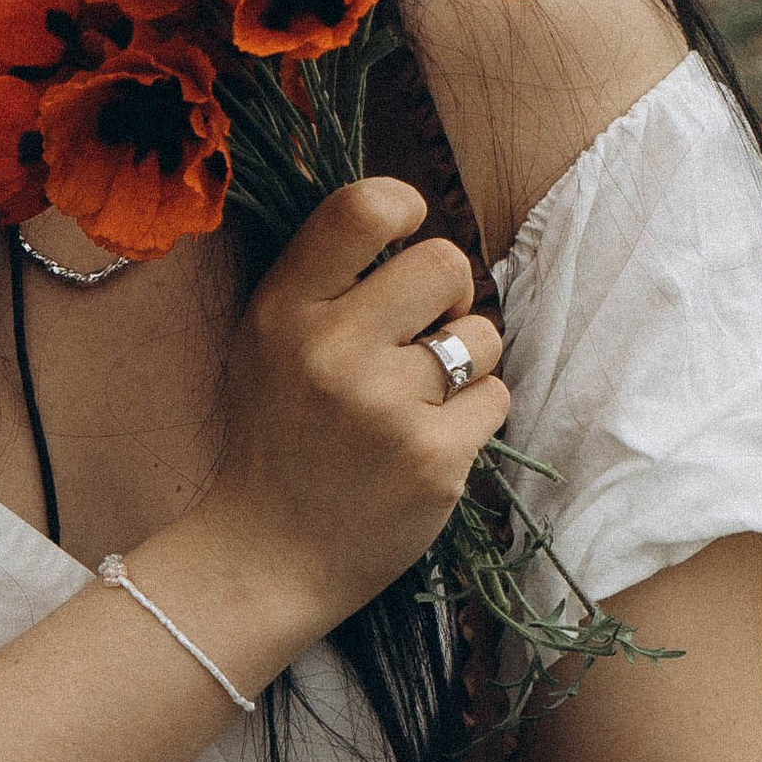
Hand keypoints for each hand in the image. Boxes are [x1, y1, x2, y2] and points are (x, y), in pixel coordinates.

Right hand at [185, 178, 507, 635]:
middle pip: (445, 263)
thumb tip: (405, 217)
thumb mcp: (265, 341)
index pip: (363, 209)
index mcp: (285, 310)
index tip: (406, 235)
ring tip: (419, 398)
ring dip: (466, 361)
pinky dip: (473, 418)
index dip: (404, 206)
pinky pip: (496, 398)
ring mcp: (385, 407)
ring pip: (483, 334)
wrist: (267, 554)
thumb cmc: (277, 436)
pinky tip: (428, 442)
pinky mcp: (433, 460)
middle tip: (421, 335)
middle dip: (448, 296)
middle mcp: (332, 349)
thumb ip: (322, 280)